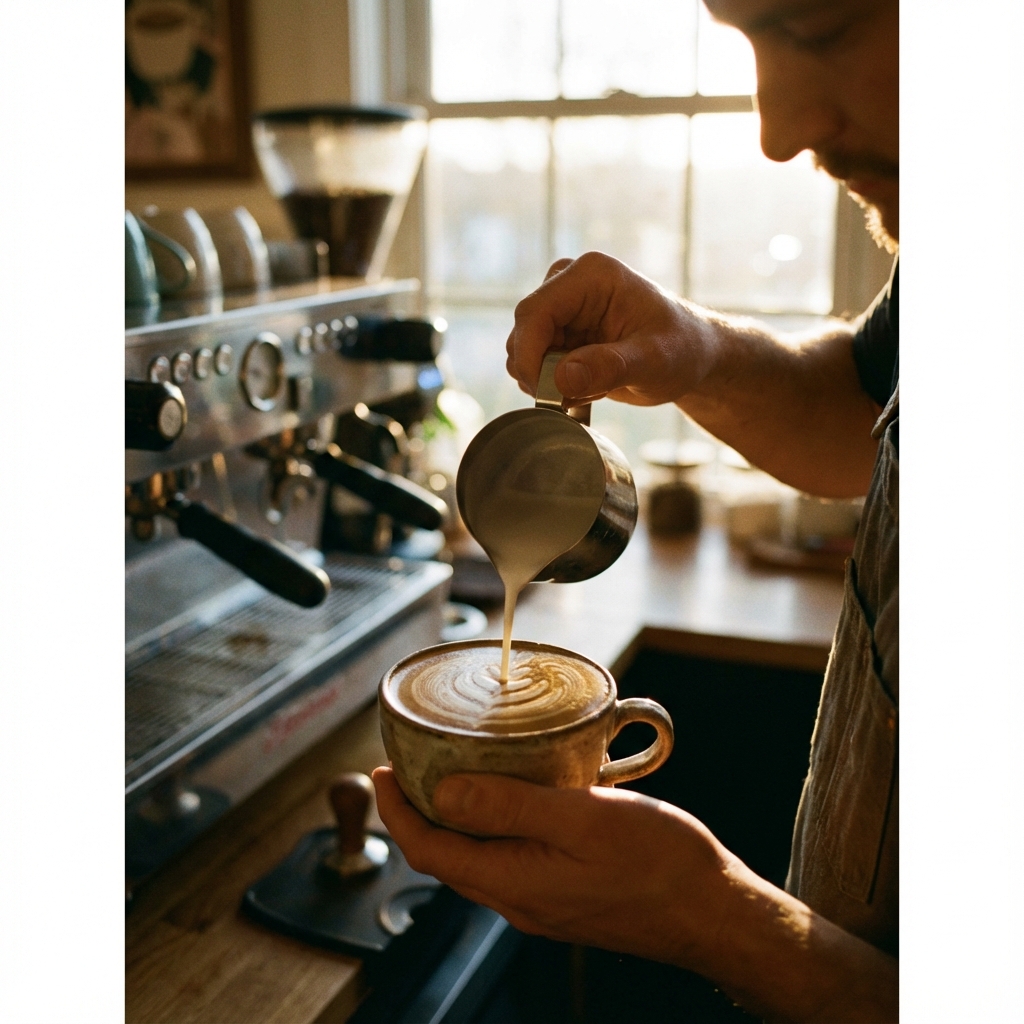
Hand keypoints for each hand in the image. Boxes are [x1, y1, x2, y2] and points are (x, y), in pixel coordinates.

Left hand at [372, 766, 738, 969]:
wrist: (713, 912)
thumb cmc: (658, 864)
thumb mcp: (582, 819)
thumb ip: (509, 806)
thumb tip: (442, 792)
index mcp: (514, 883)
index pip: (428, 851)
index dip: (396, 812)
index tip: (383, 771)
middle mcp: (519, 900)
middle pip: (446, 857)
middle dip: (418, 813)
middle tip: (412, 765)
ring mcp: (541, 902)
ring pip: (477, 859)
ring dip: (455, 819)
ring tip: (454, 772)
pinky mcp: (563, 895)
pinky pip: (508, 860)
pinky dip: (493, 826)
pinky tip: (513, 797)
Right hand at [505, 252, 715, 407]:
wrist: (691, 356)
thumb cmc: (682, 350)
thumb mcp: (654, 362)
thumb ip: (610, 367)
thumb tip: (561, 378)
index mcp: (590, 275)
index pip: (534, 312)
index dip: (529, 356)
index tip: (544, 394)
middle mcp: (568, 283)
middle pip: (523, 333)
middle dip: (541, 373)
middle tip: (577, 397)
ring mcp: (561, 307)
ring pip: (524, 350)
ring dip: (549, 380)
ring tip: (594, 387)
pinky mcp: (559, 330)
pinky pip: (534, 362)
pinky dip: (553, 383)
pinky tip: (587, 385)